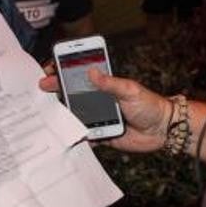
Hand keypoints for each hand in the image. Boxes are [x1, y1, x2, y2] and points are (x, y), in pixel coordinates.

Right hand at [39, 68, 170, 153]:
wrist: (163, 130)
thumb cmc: (149, 105)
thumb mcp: (130, 90)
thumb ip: (110, 83)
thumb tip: (91, 72)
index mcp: (104, 86)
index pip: (79, 76)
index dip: (62, 72)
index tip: (48, 70)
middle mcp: (97, 100)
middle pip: (72, 95)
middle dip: (56, 93)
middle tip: (42, 91)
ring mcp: (98, 117)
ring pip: (75, 116)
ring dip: (64, 116)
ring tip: (48, 116)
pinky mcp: (102, 134)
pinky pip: (85, 135)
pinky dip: (77, 136)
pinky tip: (67, 136)